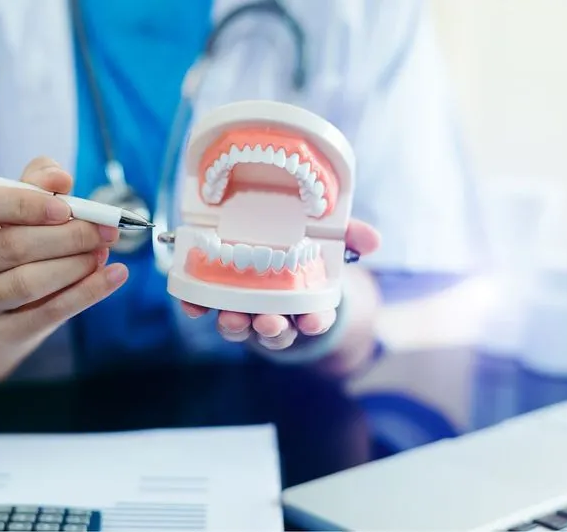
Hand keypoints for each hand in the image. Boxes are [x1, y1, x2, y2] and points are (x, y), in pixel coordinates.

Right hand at [0, 157, 127, 346]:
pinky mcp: (1, 332)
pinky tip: (114, 275)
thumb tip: (59, 178)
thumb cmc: (15, 235)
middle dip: (67, 236)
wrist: (6, 298)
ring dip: (76, 265)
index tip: (65, 207)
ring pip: (27, 282)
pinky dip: (88, 292)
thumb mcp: (22, 201)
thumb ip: (39, 180)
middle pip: (10, 247)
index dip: (20, 203)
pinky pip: (48, 313)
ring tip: (103, 251)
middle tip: (104, 230)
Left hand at [179, 219, 380, 351]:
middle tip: (269, 322)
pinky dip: (197, 307)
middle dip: (272, 329)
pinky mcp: (217, 299)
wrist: (270, 250)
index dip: (315, 321)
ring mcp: (245, 309)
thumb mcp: (330, 242)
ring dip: (236, 325)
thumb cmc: (305, 254)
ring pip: (240, 327)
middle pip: (275, 330)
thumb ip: (351, 237)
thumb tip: (374, 240)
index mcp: (306, 303)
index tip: (313, 321)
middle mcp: (275, 313)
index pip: (314, 319)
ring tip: (232, 317)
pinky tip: (192, 304)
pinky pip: (206, 308)